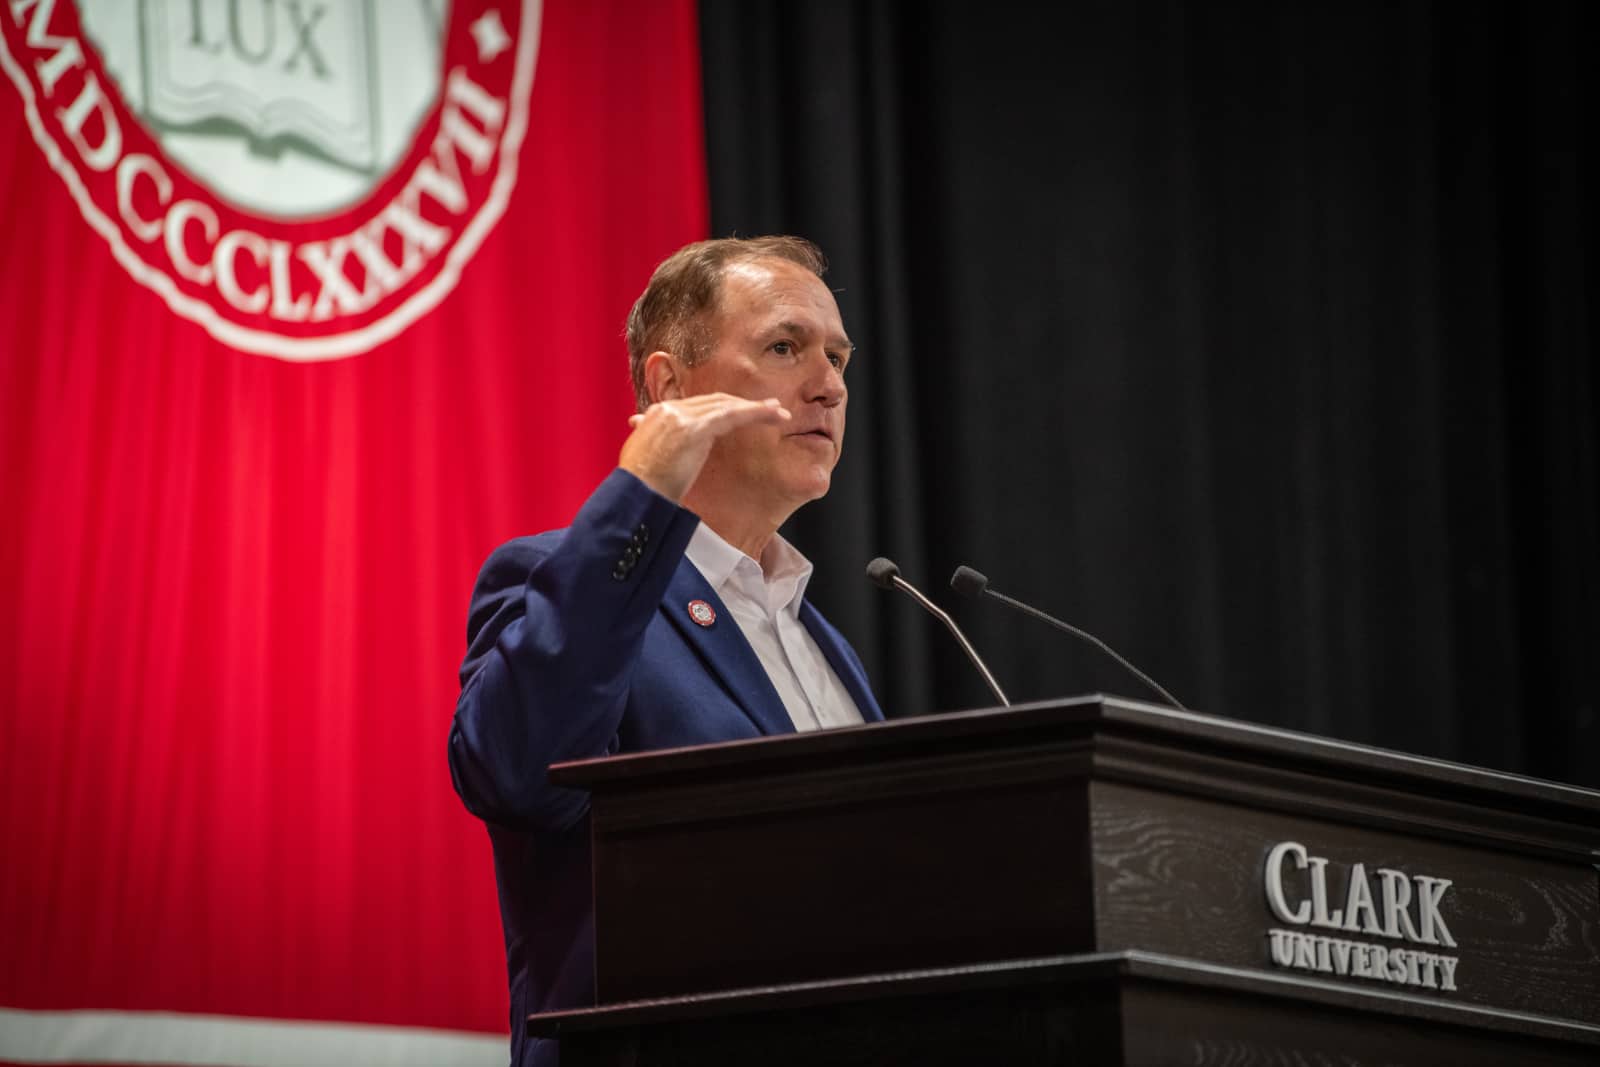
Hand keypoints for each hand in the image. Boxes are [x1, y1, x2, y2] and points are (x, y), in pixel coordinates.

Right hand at [619, 394, 789, 501]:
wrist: (635, 498)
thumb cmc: (642, 491)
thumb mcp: (649, 464)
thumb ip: (661, 450)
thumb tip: (667, 454)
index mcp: (657, 416)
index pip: (698, 406)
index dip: (725, 409)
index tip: (742, 415)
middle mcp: (668, 410)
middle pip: (714, 401)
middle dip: (743, 405)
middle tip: (770, 408)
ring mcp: (680, 417)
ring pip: (726, 405)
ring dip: (756, 408)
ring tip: (779, 412)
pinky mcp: (693, 428)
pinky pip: (732, 415)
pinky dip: (756, 414)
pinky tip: (774, 416)